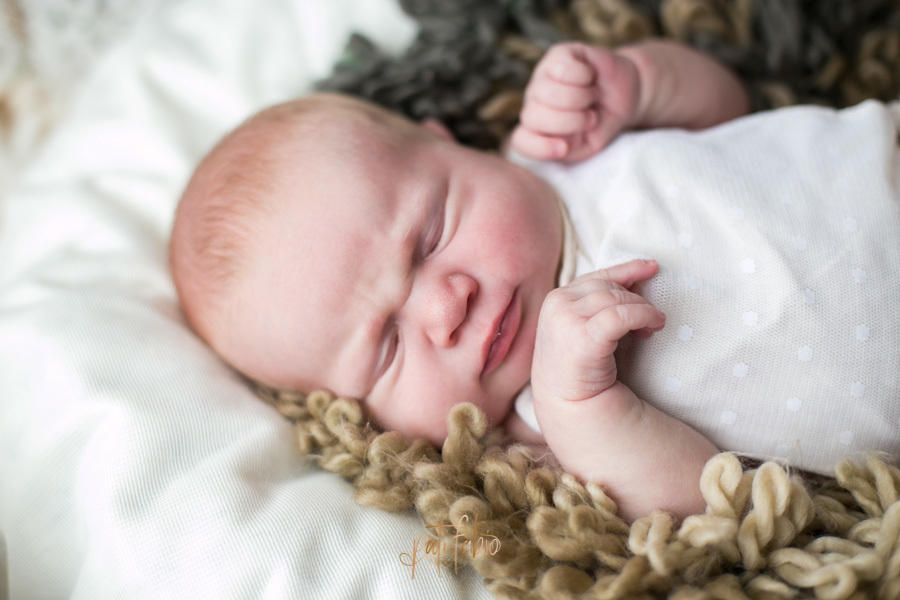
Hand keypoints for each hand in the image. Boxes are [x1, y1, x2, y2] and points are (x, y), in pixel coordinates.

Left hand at [511, 42, 640, 162]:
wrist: (624, 94)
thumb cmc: (601, 122)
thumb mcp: (589, 145)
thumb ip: (571, 149)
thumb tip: (560, 144)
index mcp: (537, 130)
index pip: (521, 141)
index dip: (540, 147)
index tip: (564, 148)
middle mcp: (534, 104)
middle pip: (533, 117)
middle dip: (570, 121)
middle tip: (590, 118)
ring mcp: (542, 78)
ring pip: (548, 93)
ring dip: (580, 98)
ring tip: (591, 97)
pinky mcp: (557, 55)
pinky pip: (562, 69)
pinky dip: (583, 76)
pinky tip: (589, 77)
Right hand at [531, 259, 663, 403]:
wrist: (569, 405)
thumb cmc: (580, 369)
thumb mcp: (584, 328)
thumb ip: (600, 305)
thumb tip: (636, 281)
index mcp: (556, 300)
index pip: (596, 277)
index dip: (626, 270)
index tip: (650, 267)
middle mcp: (557, 304)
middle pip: (607, 286)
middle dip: (635, 297)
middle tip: (655, 317)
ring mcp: (566, 319)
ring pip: (616, 298)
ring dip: (642, 308)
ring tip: (655, 325)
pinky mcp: (582, 336)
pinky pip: (621, 315)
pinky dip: (643, 316)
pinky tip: (652, 327)